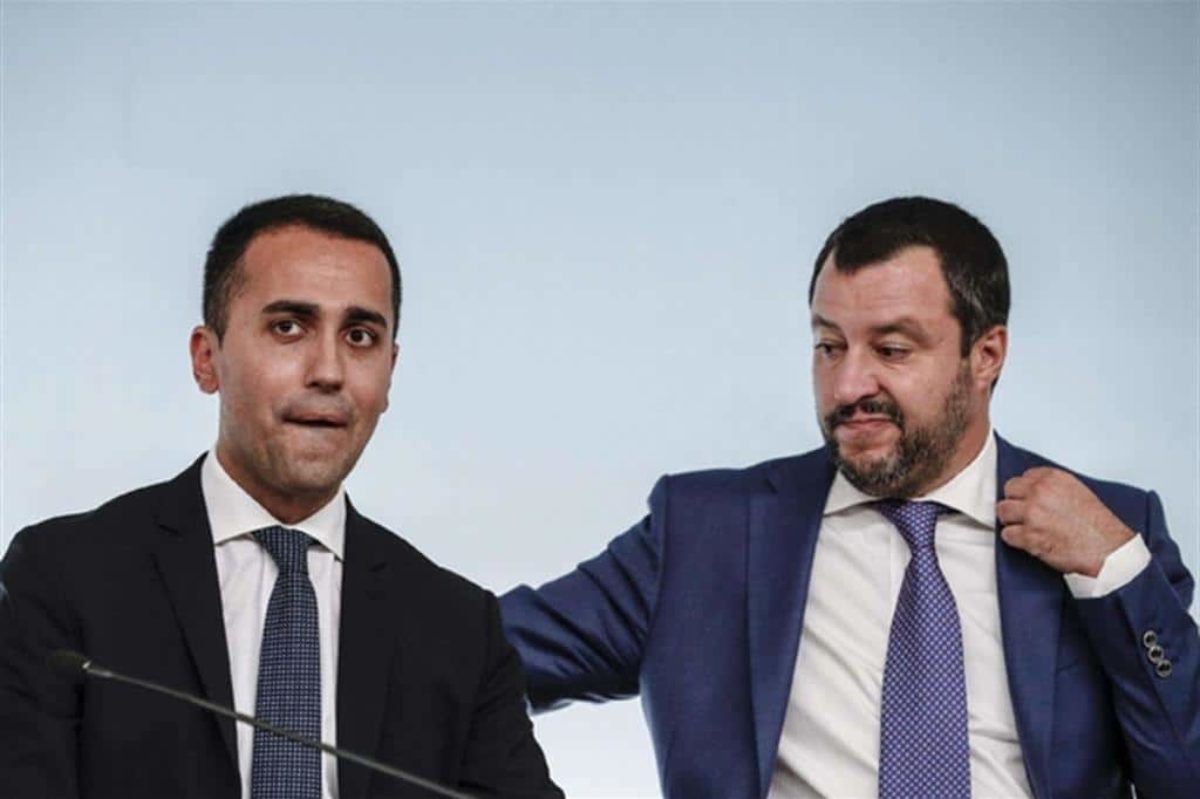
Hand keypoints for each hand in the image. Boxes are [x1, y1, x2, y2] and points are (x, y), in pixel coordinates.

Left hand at [996, 467, 1134, 576]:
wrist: (1108, 552)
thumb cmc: (1098, 527)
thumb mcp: (1078, 493)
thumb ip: (1053, 487)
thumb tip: (1034, 490)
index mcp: (1053, 478)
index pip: (1023, 477)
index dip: (1025, 491)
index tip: (1029, 500)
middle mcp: (1040, 492)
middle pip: (1009, 491)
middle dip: (1015, 503)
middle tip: (1024, 515)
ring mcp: (1032, 513)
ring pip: (1003, 511)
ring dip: (1012, 521)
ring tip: (1025, 529)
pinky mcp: (1028, 535)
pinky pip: (1006, 534)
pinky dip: (1015, 540)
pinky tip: (1028, 542)